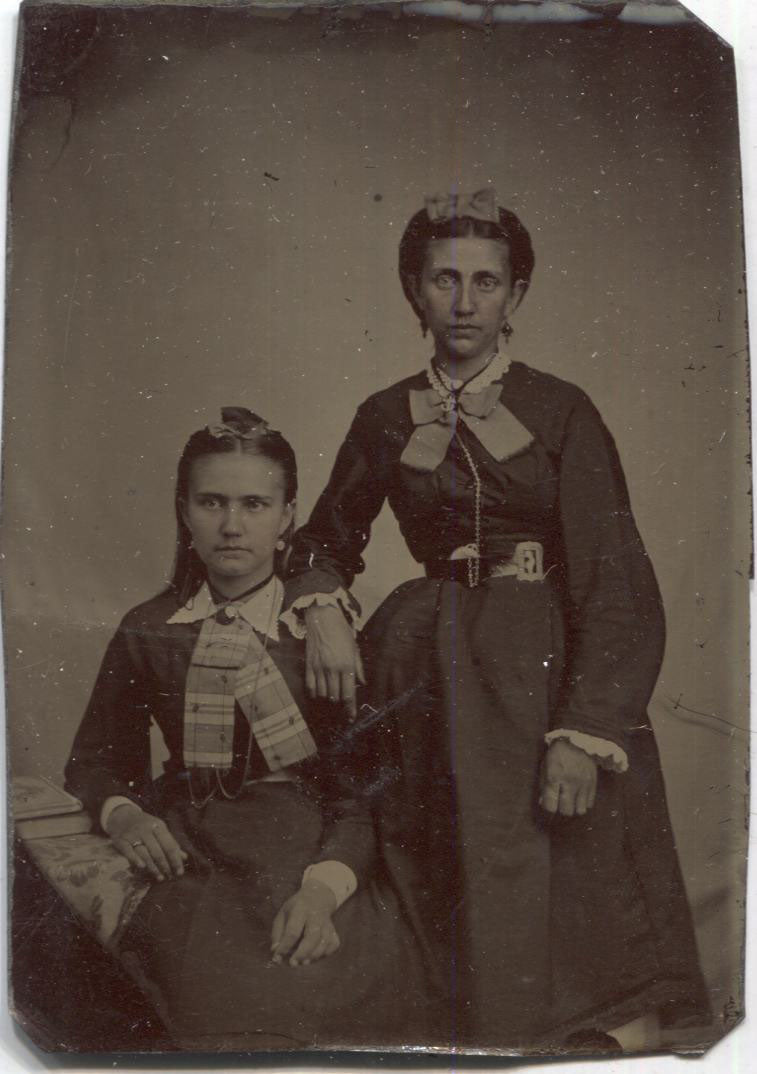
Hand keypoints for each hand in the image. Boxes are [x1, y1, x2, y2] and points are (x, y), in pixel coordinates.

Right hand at [106, 802, 187, 880]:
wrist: (122, 816)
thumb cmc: (145, 825)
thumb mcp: (159, 829)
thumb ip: (171, 843)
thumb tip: (184, 858)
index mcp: (158, 826)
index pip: (170, 845)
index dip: (176, 860)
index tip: (180, 872)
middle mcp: (146, 830)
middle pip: (158, 851)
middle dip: (165, 866)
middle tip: (170, 877)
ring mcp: (133, 835)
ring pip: (144, 853)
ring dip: (153, 867)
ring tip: (160, 877)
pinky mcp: (121, 840)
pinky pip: (128, 851)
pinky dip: (135, 859)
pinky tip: (142, 868)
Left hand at [270, 877, 339, 965]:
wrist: (318, 895)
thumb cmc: (296, 908)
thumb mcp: (282, 913)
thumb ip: (277, 933)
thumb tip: (275, 951)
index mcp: (300, 909)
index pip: (293, 930)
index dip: (285, 946)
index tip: (277, 957)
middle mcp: (315, 916)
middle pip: (312, 936)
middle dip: (302, 952)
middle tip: (293, 963)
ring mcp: (327, 923)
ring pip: (324, 941)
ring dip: (314, 955)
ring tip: (303, 962)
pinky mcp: (334, 930)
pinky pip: (334, 943)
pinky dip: (326, 953)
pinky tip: (316, 956)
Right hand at [304, 603, 364, 719]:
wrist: (322, 617)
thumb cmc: (341, 631)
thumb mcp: (355, 648)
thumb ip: (358, 667)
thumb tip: (362, 682)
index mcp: (347, 665)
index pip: (349, 693)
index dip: (349, 708)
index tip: (350, 717)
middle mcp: (333, 669)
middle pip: (335, 696)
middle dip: (339, 704)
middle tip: (342, 705)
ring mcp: (319, 667)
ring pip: (323, 693)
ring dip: (328, 698)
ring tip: (331, 696)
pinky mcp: (309, 664)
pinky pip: (310, 685)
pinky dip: (315, 693)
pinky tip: (318, 694)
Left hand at [539, 738, 597, 816]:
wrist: (576, 740)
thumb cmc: (557, 754)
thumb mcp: (545, 767)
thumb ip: (543, 786)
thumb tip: (543, 803)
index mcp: (554, 777)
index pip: (551, 806)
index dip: (549, 808)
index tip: (549, 803)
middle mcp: (569, 783)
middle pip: (567, 811)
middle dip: (562, 809)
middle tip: (560, 802)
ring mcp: (583, 784)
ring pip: (581, 810)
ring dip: (574, 808)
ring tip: (571, 800)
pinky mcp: (593, 783)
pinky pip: (590, 803)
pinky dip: (584, 803)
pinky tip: (579, 795)